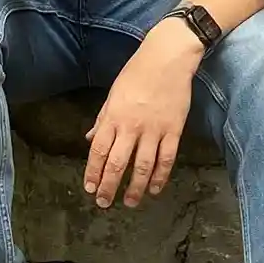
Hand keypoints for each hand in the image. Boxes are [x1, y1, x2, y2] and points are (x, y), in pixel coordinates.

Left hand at [85, 22, 200, 209]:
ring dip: (135, 188)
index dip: (93, 172)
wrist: (167, 59)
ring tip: (130, 202)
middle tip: (104, 203)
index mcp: (113, 117)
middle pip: (117, 164)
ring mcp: (154, 130)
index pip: (98, 151)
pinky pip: (166, 159)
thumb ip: (102, 119)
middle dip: (109, 186)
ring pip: (142, 167)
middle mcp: (131, 127)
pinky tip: (154, 188)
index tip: (90, 188)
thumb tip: (89, 139)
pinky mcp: (174, 131)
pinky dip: (160, 177)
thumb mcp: (113, 94)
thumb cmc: (137, 73)